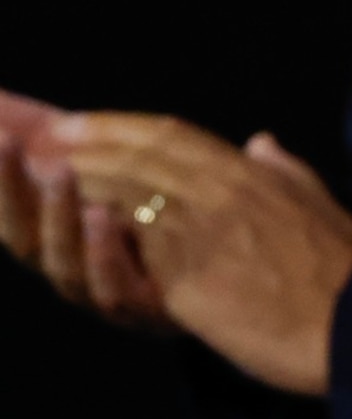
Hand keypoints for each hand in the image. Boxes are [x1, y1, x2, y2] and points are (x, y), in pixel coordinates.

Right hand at [0, 90, 172, 331]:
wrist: (258, 283)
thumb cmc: (196, 224)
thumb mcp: (158, 171)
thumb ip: (120, 142)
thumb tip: (44, 108)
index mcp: (71, 236)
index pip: (21, 202)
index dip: (3, 172)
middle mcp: (79, 267)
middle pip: (23, 233)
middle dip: (9, 188)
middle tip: (5, 141)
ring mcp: (108, 293)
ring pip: (62, 260)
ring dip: (57, 214)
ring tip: (60, 172)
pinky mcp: (147, 310)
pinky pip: (113, 288)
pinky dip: (102, 253)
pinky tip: (101, 216)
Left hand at [54, 112, 351, 395]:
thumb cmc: (346, 272)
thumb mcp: (320, 205)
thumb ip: (284, 171)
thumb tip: (261, 142)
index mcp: (253, 175)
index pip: (172, 135)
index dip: (118, 126)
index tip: (78, 122)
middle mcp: (222, 194)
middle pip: (137, 158)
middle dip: (82, 145)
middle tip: (39, 138)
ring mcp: (202, 236)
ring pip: (124, 198)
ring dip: (76, 183)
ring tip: (36, 173)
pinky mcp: (188, 281)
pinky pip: (134, 253)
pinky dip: (98, 235)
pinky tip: (74, 228)